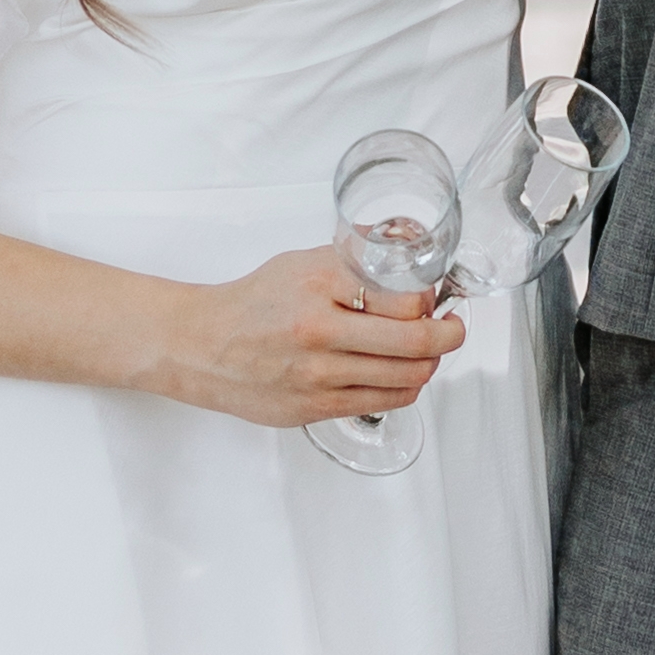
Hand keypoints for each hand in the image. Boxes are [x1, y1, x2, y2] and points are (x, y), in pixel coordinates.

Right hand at [167, 242, 464, 426]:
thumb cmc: (253, 304)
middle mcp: (319, 331)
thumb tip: (408, 247)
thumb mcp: (304, 263)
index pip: (406, 298)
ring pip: (408, 377)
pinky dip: (405, 387)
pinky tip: (402, 374)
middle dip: (449, 335)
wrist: (201, 346)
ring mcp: (318, 375)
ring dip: (430, 364)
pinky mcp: (315, 407)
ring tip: (427, 351)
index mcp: (319, 285)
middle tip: (453, 327)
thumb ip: (356, 258)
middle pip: (416, 342)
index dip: (432, 299)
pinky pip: (384, 401)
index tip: (435, 298)